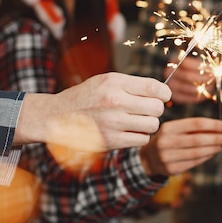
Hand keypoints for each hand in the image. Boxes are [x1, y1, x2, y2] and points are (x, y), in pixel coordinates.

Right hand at [16, 72, 171, 149]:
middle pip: (157, 108)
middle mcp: (114, 102)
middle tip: (147, 110)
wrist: (56, 117)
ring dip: (149, 124)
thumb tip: (163, 93)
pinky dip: (140, 136)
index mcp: (114, 83)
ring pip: (153, 125)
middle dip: (156, 109)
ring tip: (137, 121)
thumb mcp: (106, 81)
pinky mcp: (111, 141)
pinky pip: (142, 140)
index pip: (154, 87)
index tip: (163, 96)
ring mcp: (112, 123)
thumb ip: (133, 85)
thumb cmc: (86, 97)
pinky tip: (130, 131)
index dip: (165, 93)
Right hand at [140, 117, 221, 175]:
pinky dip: (207, 157)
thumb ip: (193, 128)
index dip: (213, 125)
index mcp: (168, 128)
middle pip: (198, 139)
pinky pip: (194, 162)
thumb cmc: (167, 139)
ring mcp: (167, 157)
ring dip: (214, 148)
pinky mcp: (171, 169)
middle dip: (217, 138)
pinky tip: (214, 152)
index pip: (195, 124)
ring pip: (197, 152)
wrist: (147, 159)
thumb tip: (219, 129)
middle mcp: (166, 142)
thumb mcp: (174, 129)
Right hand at [164, 56, 213, 104]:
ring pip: (189, 88)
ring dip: (202, 88)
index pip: (185, 63)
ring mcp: (171, 86)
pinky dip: (199, 96)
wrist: (181, 80)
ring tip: (210, 85)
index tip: (210, 68)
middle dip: (203, 77)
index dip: (199, 66)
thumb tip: (214, 70)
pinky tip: (205, 93)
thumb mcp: (195, 63)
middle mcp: (169, 73)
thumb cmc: (191, 70)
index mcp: (174, 62)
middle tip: (212, 78)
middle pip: (187, 76)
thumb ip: (202, 65)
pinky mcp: (175, 96)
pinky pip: (189, 98)